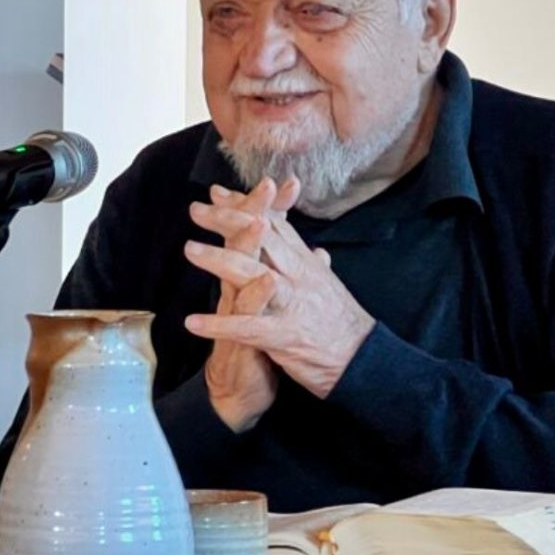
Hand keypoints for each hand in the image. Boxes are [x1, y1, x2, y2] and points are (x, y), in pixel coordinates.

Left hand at [184, 189, 374, 398]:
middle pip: (261, 238)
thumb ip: (313, 263)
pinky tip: (193, 322)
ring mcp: (292, 304)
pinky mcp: (284, 336)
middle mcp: (298, 276)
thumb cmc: (341, 324)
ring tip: (189, 249)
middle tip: (197, 209)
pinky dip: (219, 324)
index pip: (273, 224)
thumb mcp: (327, 284)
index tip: (217, 193)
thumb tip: (315, 247)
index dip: (245, 205)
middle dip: (227, 220)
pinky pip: (248, 327)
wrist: (365, 362)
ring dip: (218, 259)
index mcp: (305, 262)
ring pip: (252, 274)